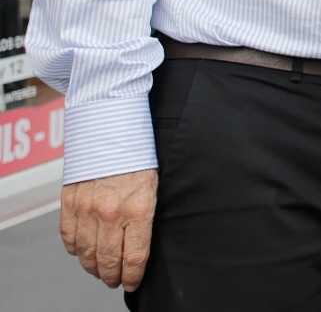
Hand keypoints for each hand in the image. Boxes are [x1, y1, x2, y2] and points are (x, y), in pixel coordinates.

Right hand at [60, 168, 157, 290]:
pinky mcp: (70, 203)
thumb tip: (140, 247)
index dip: (133, 276)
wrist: (113, 133)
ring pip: (86, 253)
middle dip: (112, 276)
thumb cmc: (139, 160)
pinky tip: (83, 251)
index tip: (132, 283)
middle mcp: (111, 212)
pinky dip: (75, 249)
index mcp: (139, 209)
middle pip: (108, 260)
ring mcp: (87, 209)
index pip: (134, 257)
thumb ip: (145, 218)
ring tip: (100, 271)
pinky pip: (69, 237)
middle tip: (115, 280)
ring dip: (93, 268)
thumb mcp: (153, 189)